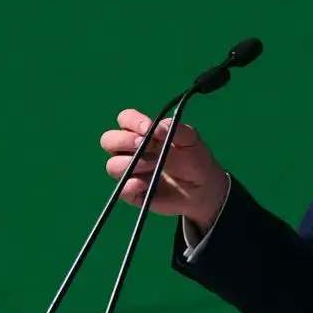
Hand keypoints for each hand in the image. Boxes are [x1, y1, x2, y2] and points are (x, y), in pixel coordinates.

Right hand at [98, 109, 229, 226]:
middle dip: (123, 141)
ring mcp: (130, 172)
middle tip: (143, 145)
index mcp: (142, 132)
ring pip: (112, 165)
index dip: (132, 121)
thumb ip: (174, 129)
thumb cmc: (194, 158)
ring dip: (131, 163)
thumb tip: (156, 128)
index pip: (125, 119)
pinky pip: (121, 189)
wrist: (203, 188)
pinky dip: (132, 185)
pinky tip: (148, 183)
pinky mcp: (132, 192)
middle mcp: (130, 150)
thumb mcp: (191, 139)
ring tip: (155, 165)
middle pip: (108, 140)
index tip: (148, 128)